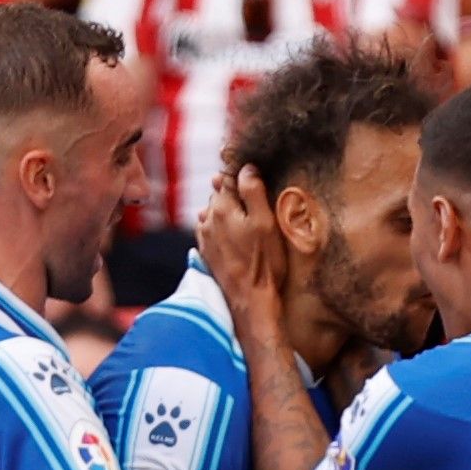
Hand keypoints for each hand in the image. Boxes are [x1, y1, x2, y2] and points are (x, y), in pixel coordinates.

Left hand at [196, 164, 287, 335]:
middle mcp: (207, 220)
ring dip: (226, 211)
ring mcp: (204, 238)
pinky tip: (233, 234)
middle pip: (218, 195)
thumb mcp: (266, 222)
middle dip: (233, 193)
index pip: (228, 178)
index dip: (241, 174)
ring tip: (244, 218)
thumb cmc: (263, 262)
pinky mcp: (206, 253)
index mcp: (222, 208)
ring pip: (213, 213)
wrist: (250, 301)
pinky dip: (220, 227)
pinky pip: (211, 230)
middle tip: (252, 198)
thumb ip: (253, 192)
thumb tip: (247, 169)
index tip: (252, 175)